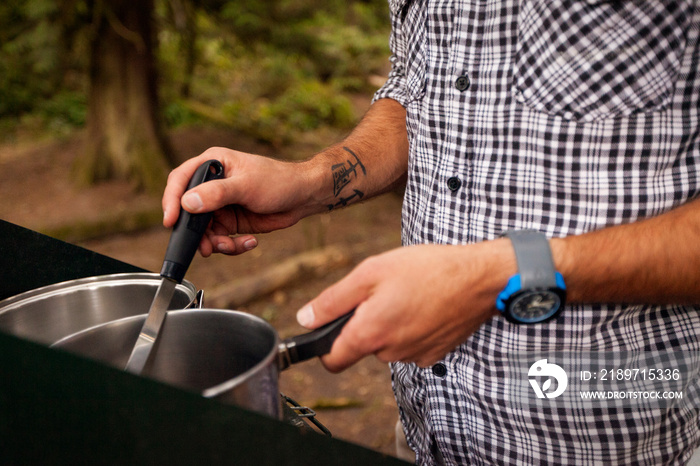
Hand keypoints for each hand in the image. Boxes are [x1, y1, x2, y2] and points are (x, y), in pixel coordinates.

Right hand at [162, 147, 322, 255]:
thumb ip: (216, 194)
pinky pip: (221, 239)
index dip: (171, 200)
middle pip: (189, 212)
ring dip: (215, 243)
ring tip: (231, 246)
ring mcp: (221, 205)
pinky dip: (231, 246)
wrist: (303, 197)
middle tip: (206, 247)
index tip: (171, 221)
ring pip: (204, 231)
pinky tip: (249, 241)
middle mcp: (212, 185)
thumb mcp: (246, 185)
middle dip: (196, 233)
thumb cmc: (278, 180)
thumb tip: (187, 202)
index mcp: (213, 165)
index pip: (180, 180)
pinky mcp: (231, 222)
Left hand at [296, 240, 515, 370]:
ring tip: (408, 294)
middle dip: (365, 323)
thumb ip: (333, 300)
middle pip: (362, 347)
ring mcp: (414, 356)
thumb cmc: (427, 269)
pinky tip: (425, 306)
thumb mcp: (371, 272)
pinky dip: (411, 329)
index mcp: (370, 333)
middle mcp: (390, 352)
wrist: (480, 279)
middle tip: (382, 292)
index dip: (324, 345)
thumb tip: (305, 318)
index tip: (329, 327)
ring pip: (387, 344)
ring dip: (390, 324)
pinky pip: (410, 345)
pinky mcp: (433, 354)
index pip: (331, 361)